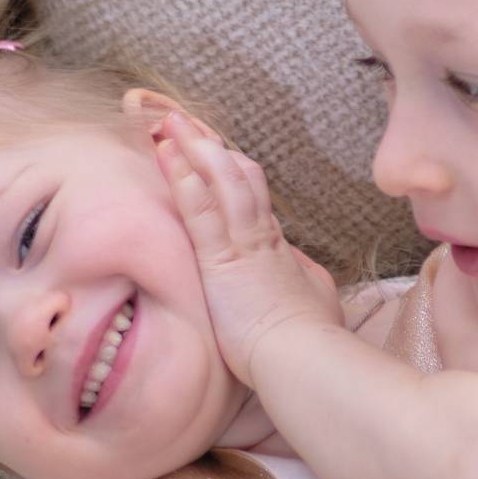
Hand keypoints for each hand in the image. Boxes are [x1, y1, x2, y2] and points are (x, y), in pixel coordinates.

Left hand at [156, 112, 340, 385]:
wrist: (304, 357)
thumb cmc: (309, 340)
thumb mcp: (313, 300)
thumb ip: (301, 279)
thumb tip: (297, 268)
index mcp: (276, 248)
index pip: (250, 196)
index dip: (228, 169)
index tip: (210, 150)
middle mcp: (261, 236)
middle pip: (237, 175)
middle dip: (208, 147)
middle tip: (181, 122)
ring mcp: (243, 243)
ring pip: (221, 180)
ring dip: (194, 147)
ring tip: (169, 121)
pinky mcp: (223, 259)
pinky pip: (201, 208)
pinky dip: (183, 177)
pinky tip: (164, 153)